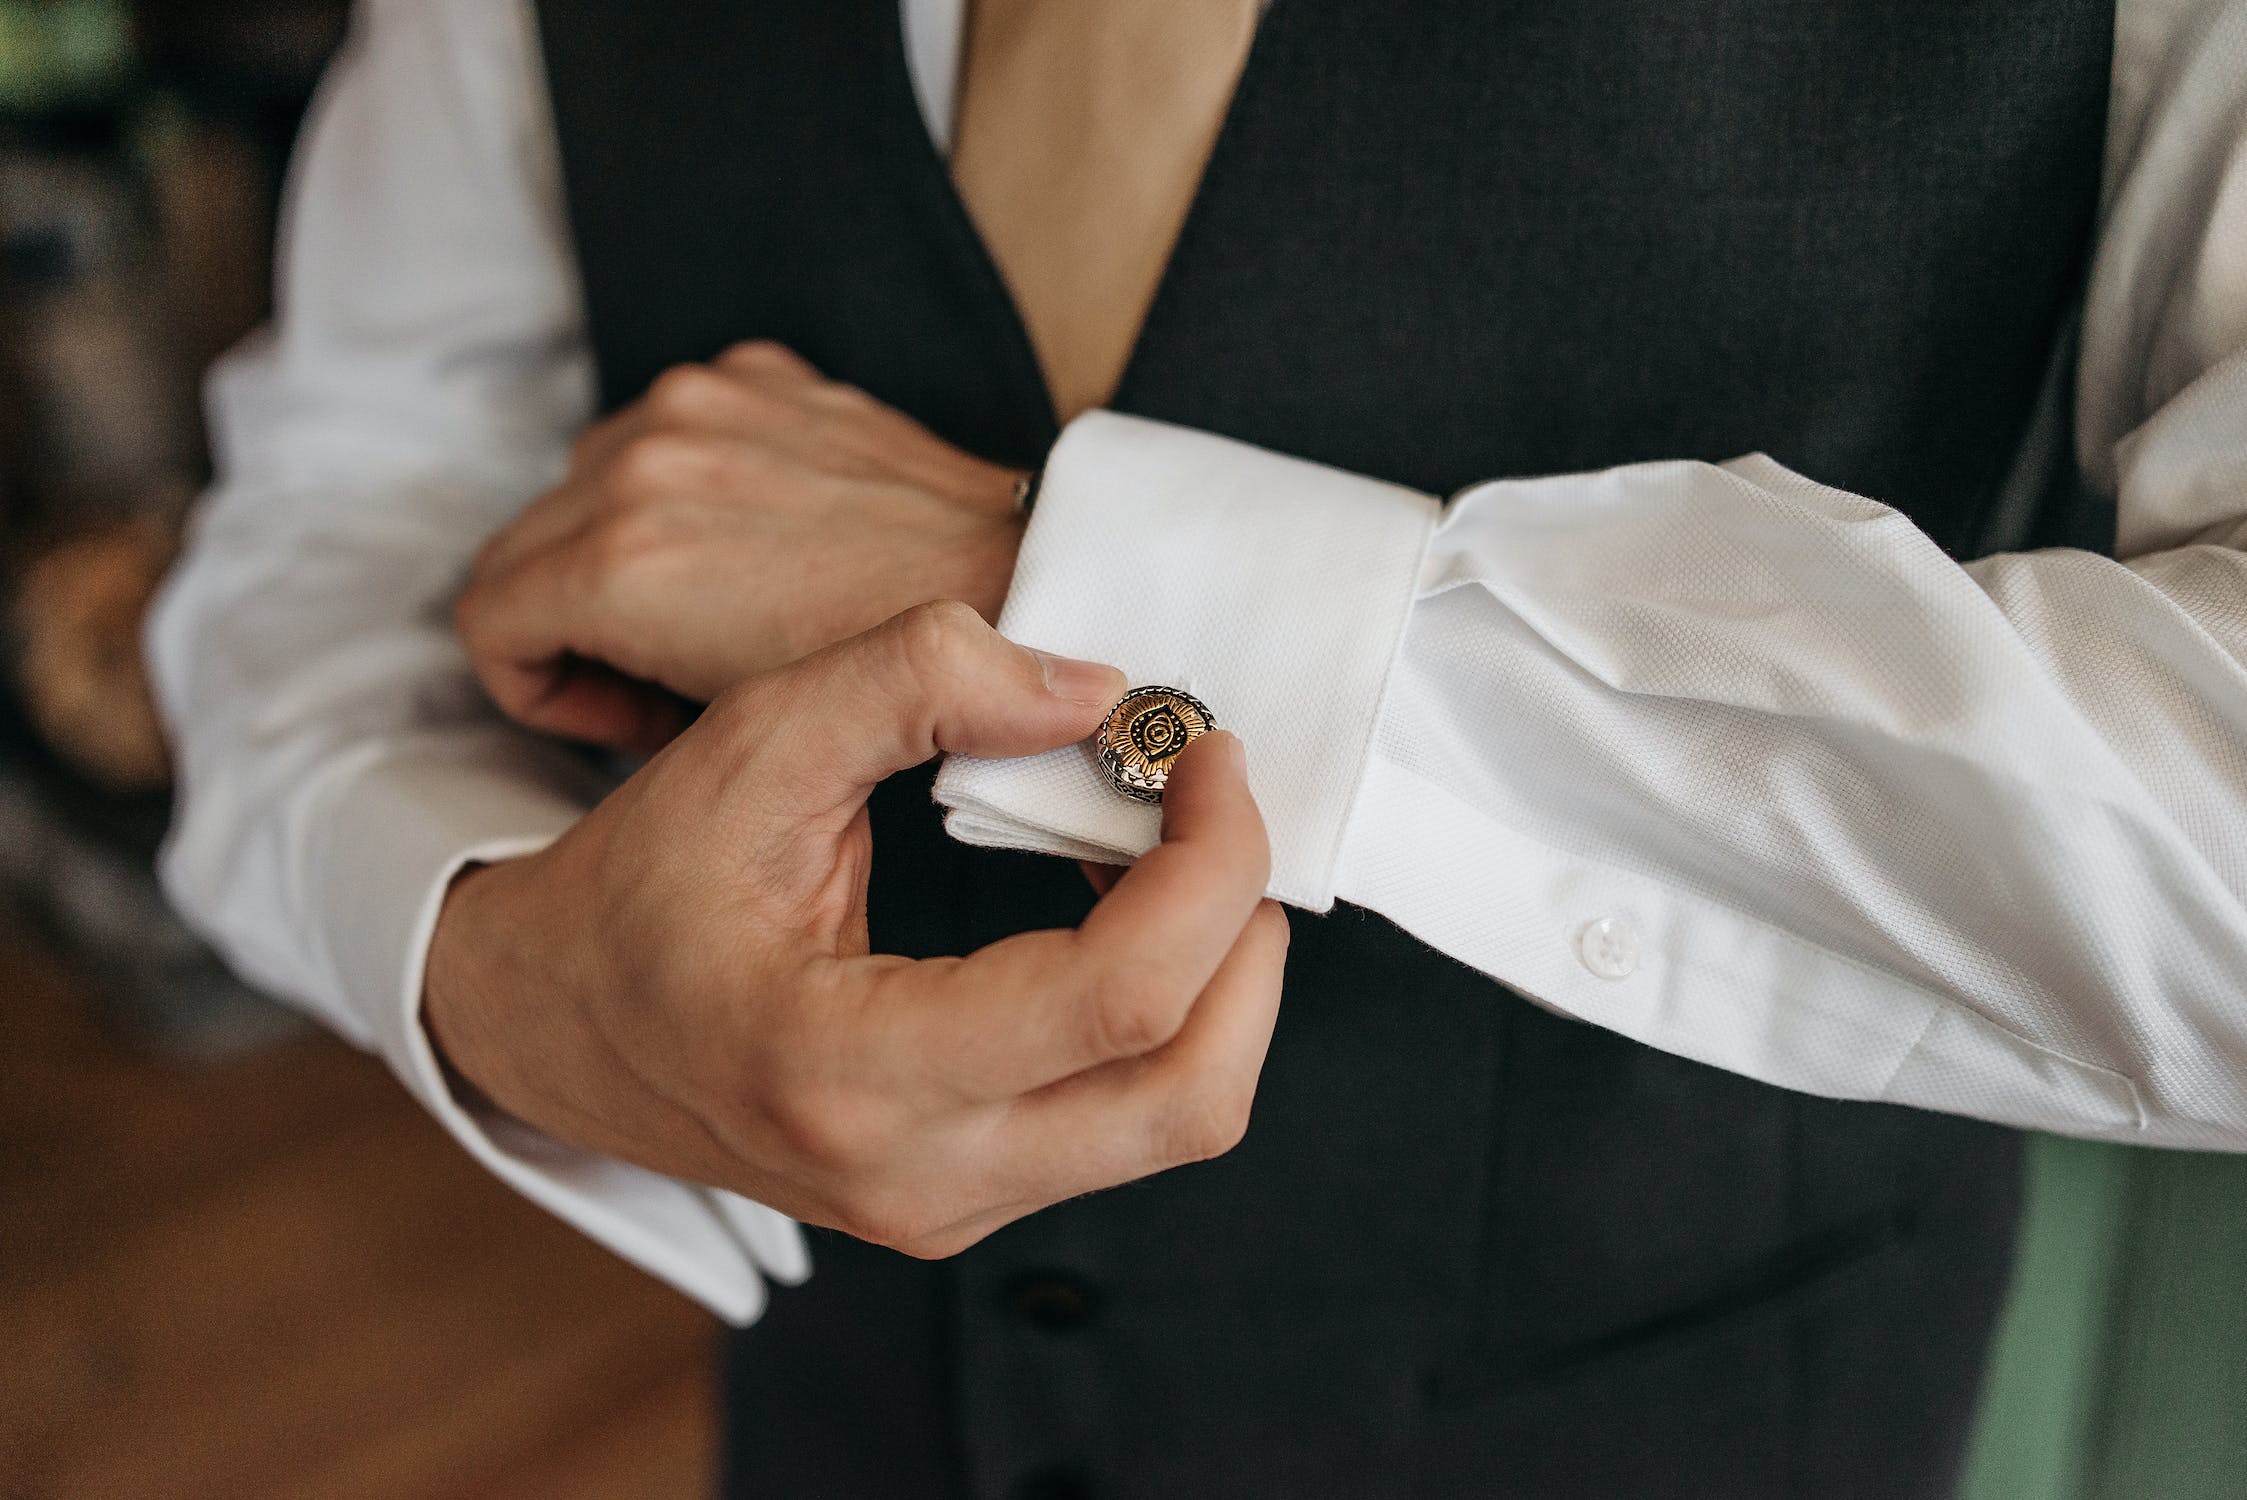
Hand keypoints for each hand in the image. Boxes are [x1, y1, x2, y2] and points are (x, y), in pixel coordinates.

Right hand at [424, 602, 1288, 1257]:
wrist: (549, 1024)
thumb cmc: (638, 884)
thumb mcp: (748, 746)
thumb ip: (913, 681)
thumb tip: (1097, 688)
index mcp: (848, 1070)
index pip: (1118, 997)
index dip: (1208, 862)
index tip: (1206, 754)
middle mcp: (916, 1175)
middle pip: (1194, 1091)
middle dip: (1245, 930)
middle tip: (1214, 805)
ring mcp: (948, 1208)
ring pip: (1185, 1116)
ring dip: (1221, 974)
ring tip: (1173, 850)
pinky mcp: (970, 1198)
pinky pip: (1132, 1119)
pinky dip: (1171, 1012)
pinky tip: (1121, 911)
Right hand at [456, 341, 1028, 750]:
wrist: (1007, 583)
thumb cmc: (881, 674)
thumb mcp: (727, 717)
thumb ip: (614, 685)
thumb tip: (586, 677)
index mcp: (619, 560)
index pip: (485, 617)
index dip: (538, 685)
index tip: (621, 714)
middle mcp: (639, 462)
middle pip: (522, 545)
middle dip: (569, 621)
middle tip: (663, 676)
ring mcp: (698, 403)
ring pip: (584, 480)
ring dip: (616, 543)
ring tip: (711, 606)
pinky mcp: (753, 372)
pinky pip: (666, 426)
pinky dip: (683, 479)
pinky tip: (756, 535)